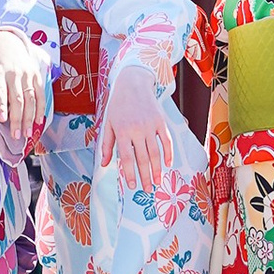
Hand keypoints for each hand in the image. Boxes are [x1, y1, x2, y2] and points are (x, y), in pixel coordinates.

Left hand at [0, 28, 49, 145]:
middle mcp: (14, 73)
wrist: (6, 40)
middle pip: (17, 99)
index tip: (3, 119)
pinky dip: (40, 108)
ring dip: (30, 118)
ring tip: (27, 133)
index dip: (2, 105)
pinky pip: (40, 94)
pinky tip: (38, 122)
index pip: (0, 91)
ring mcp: (27, 74)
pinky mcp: (36, 75)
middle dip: (17, 119)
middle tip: (16, 136)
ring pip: (31, 98)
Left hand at [98, 63, 171, 196]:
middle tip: (148, 190)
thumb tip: (105, 164)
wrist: (133, 83)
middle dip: (145, 177)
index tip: (131, 186)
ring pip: (155, 153)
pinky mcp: (161, 121)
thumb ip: (107, 145)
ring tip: (157, 182)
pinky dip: (168, 153)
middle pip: (142, 159)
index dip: (129, 174)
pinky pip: (166, 141)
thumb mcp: (109, 123)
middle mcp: (137, 130)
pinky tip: (168, 164)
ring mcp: (150, 126)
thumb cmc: (118, 105)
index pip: (127, 158)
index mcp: (122, 131)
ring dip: (157, 169)